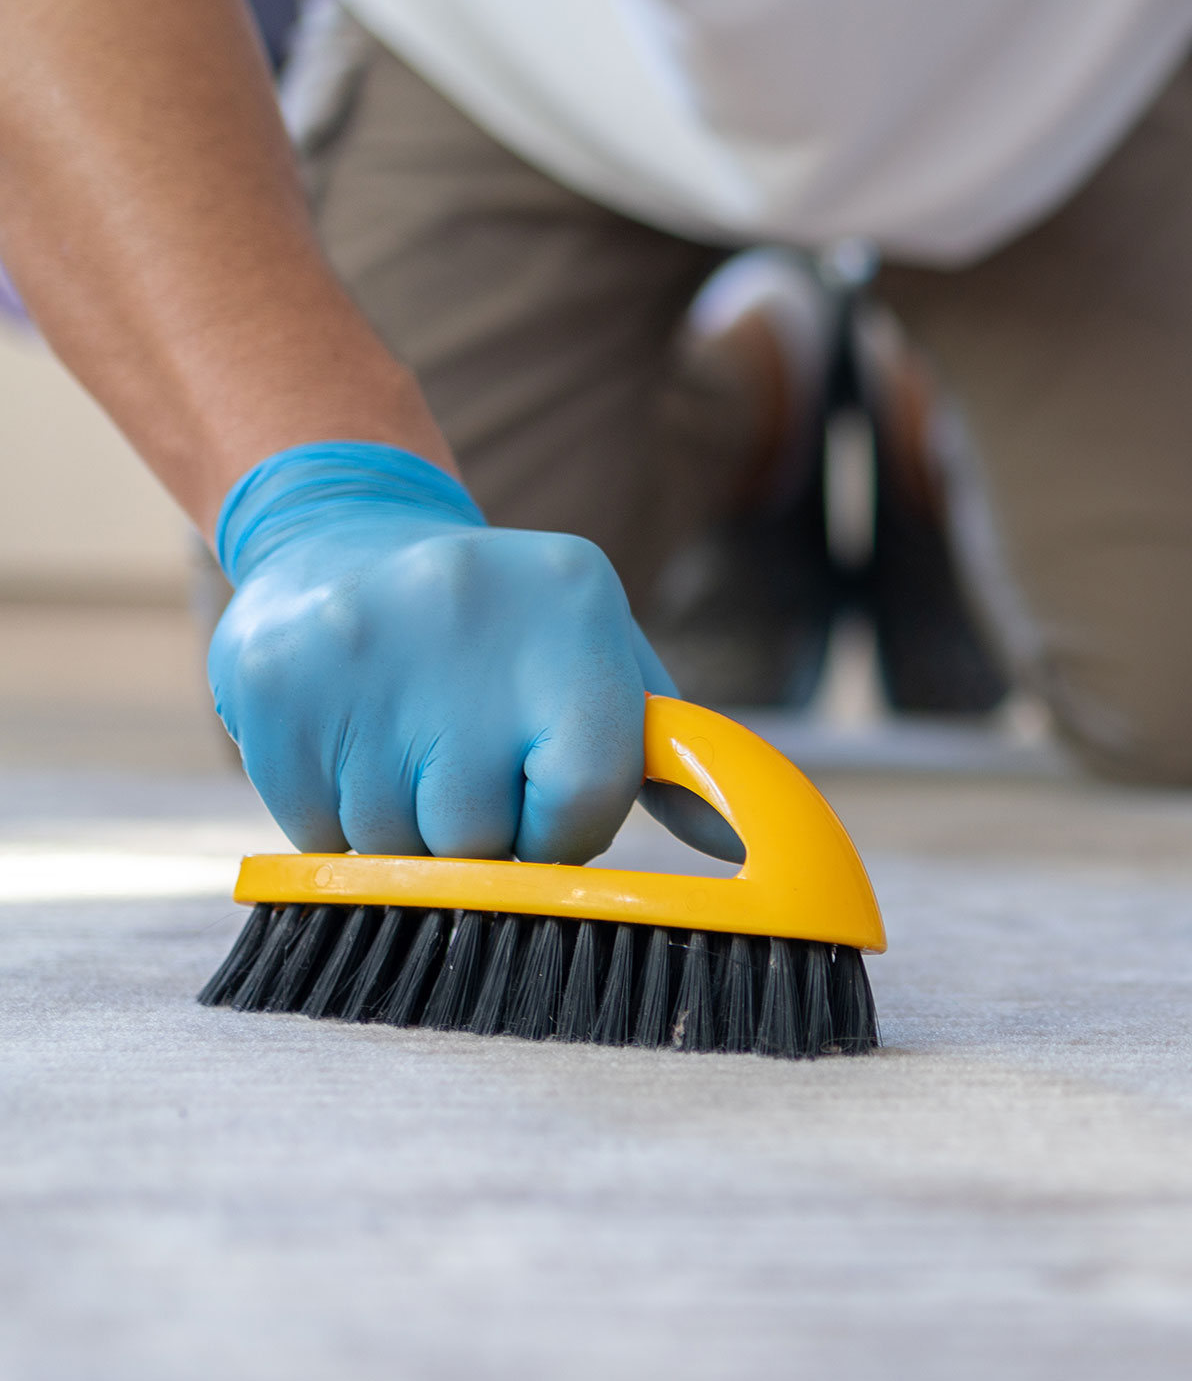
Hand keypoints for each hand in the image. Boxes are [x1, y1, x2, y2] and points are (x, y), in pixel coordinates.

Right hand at [208, 441, 669, 863]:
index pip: (585, 796)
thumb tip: (727, 841)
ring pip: (391, 844)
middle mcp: (469, 604)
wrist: (348, 536)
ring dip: (402, 831)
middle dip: (477, 834)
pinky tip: (350, 743)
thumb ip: (660, 753)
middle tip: (463, 769)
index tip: (544, 814)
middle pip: (479, 832)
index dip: (563, 833)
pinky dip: (334, 818)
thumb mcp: (600, 655)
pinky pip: (314, 831)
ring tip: (405, 746)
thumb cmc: (507, 631)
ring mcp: (361, 639)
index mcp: (575, 602)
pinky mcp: (274, 679)